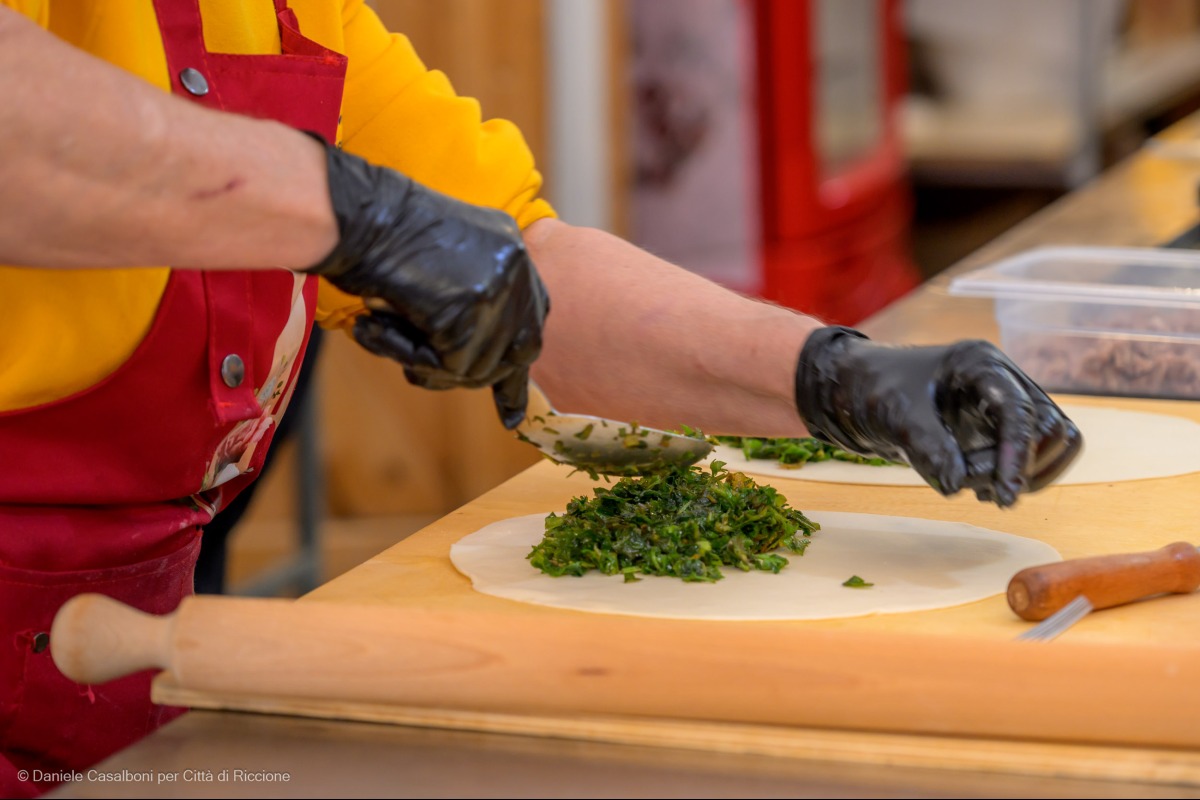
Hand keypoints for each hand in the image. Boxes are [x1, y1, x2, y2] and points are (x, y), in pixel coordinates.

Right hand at [305, 137, 548, 428]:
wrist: (352, 215)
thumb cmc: (376, 235)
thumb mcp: (437, 265)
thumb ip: (467, 303)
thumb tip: (474, 366)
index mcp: (511, 250)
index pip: (532, 319)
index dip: (515, 364)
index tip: (510, 414)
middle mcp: (517, 267)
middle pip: (518, 352)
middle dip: (475, 376)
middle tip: (422, 372)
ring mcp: (498, 290)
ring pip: (477, 367)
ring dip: (424, 362)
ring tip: (380, 327)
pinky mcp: (471, 313)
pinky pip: (445, 367)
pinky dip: (404, 355)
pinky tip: (374, 325)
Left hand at [794, 327, 1081, 506]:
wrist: (851, 391)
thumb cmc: (870, 388)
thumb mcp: (894, 415)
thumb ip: (926, 446)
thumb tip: (955, 483)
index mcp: (980, 364)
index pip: (1021, 411)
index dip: (1018, 455)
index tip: (1006, 495)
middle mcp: (1001, 381)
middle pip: (1049, 428)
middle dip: (1018, 466)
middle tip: (975, 487)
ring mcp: (1002, 406)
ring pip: (1050, 445)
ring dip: (1022, 475)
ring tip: (976, 488)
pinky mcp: (996, 429)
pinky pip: (1032, 458)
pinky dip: (1015, 478)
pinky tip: (978, 487)